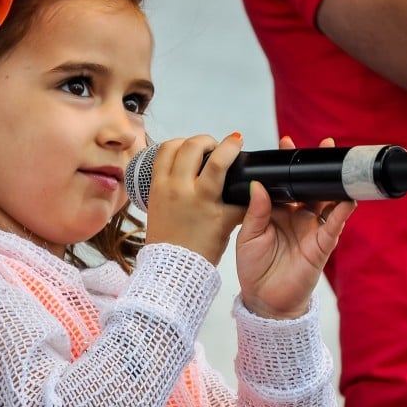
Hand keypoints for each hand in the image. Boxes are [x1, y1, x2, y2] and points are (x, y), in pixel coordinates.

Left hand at [143, 133, 245, 264]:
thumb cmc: (201, 249)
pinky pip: (158, 159)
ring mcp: (163, 187)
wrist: (174, 265)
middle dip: (208, 140)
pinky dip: (171, 151)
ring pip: (171, 147)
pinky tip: (180, 157)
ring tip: (197, 150)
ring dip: (186, 142)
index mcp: (202, 198)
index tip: (237, 141)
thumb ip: (241, 202)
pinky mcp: (153, 189)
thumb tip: (254, 186)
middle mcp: (180, 189)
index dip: (231, 145)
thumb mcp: (228, 223)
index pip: (218, 161)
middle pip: (192, 146)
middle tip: (216, 148)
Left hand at [235, 136, 355, 318]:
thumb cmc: (254, 268)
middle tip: (323, 144)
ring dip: (333, 182)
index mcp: (276, 211)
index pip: (284, 182)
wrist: (264, 300)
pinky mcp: (322, 244)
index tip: (286, 141)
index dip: (286, 164)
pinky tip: (347, 197)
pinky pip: (334, 224)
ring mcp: (311, 228)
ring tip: (338, 163)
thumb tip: (259, 183)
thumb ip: (256, 210)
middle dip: (316, 166)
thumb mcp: (248, 235)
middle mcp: (297, 216)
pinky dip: (342, 210)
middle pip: (310, 186)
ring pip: (327, 200)